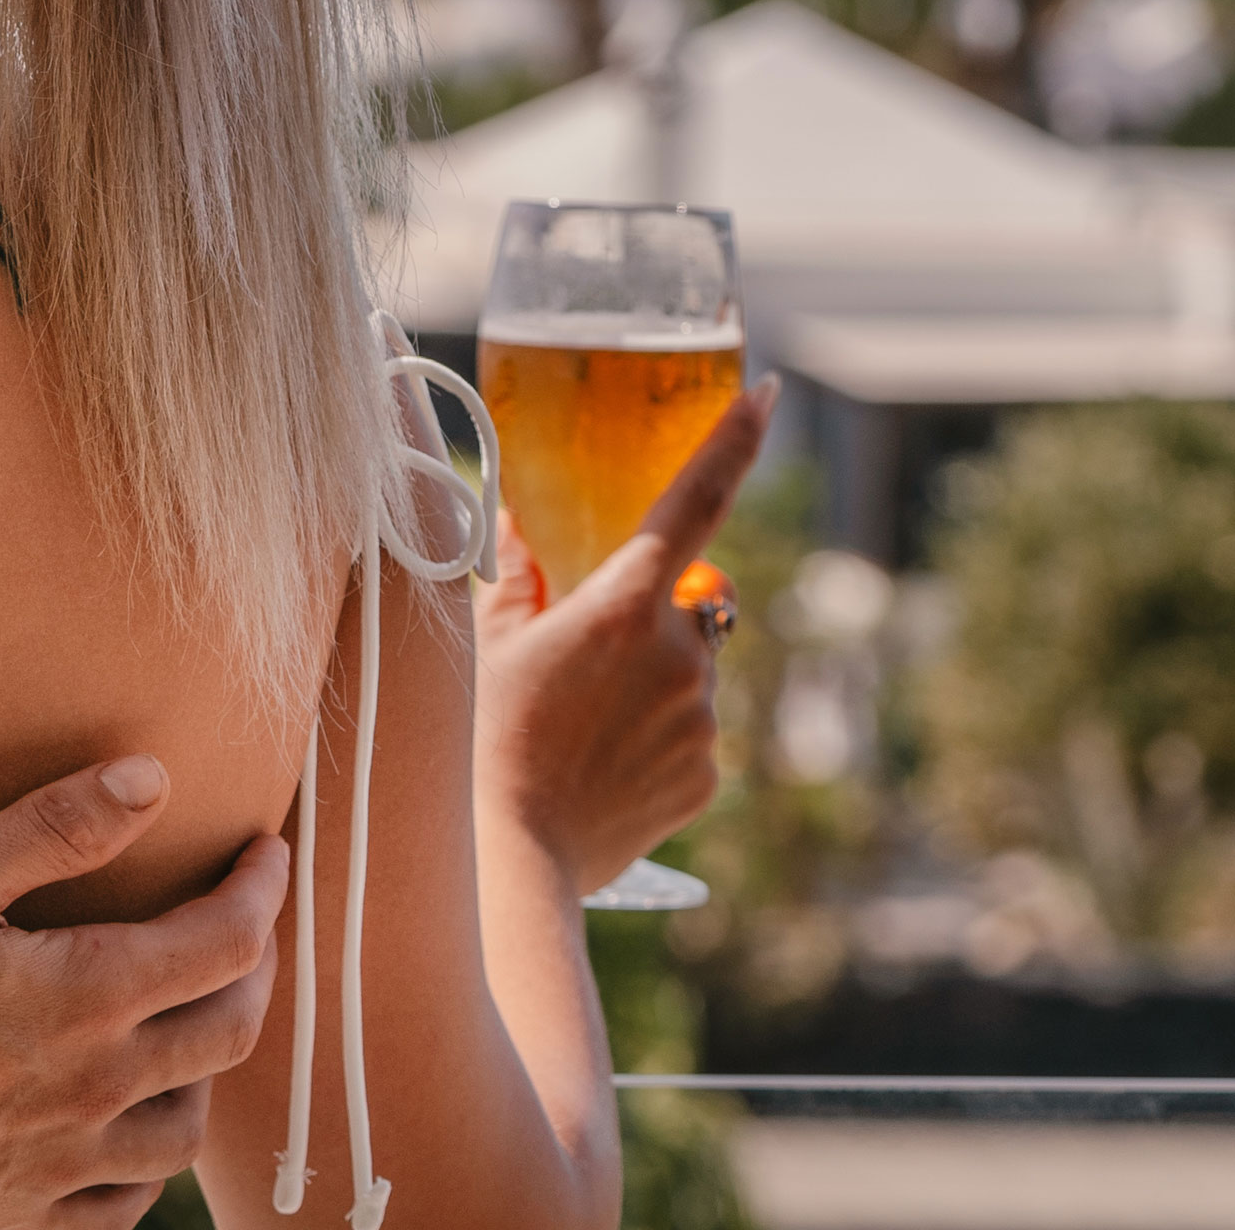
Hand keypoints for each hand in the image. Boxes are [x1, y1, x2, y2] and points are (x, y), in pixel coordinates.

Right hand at [0, 757, 288, 1229]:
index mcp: (92, 997)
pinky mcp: (30, 1214)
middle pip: (230, 1031)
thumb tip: (151, 778)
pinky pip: (127, 1203)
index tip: (265, 854)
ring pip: (190, 1128)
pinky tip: (127, 1138)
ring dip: (209, 1072)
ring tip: (193, 1033)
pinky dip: (148, 1166)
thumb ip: (51, 828)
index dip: (258, 889)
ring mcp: (72, 1163)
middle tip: (247, 931)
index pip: (226, 938)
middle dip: (257, 971)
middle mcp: (104, 1086)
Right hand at [473, 380, 772, 895]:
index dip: (733, 440)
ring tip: (579, 726)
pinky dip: (656, 736)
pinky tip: (601, 763)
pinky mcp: (710, 772)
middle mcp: (681, 653)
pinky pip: (692, 731)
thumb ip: (520, 579)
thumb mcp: (487, 645)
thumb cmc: (482, 739)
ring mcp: (703, 716)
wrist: (513, 857)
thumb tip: (524, 527)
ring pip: (690, 671)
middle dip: (652, 617)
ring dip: (649, 681)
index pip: (693, 502)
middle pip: (690, 604)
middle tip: (583, 659)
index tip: (768, 392)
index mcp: (624, 605)